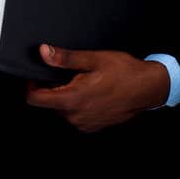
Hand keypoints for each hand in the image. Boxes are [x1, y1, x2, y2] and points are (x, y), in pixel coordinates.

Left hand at [23, 45, 169, 132]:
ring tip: (86, 82)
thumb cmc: (125, 72)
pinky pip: (76, 115)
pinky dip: (79, 104)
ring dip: (68, 96)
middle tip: (72, 74)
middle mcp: (75, 116)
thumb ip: (65, 58)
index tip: (35, 75)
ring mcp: (84, 123)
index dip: (31, 85)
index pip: (35, 99)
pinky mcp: (93, 126)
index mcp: (72, 99)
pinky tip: (94, 92)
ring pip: (63, 109)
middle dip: (55, 88)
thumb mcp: (93, 59)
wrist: (148, 88)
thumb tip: (44, 52)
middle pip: (50, 103)